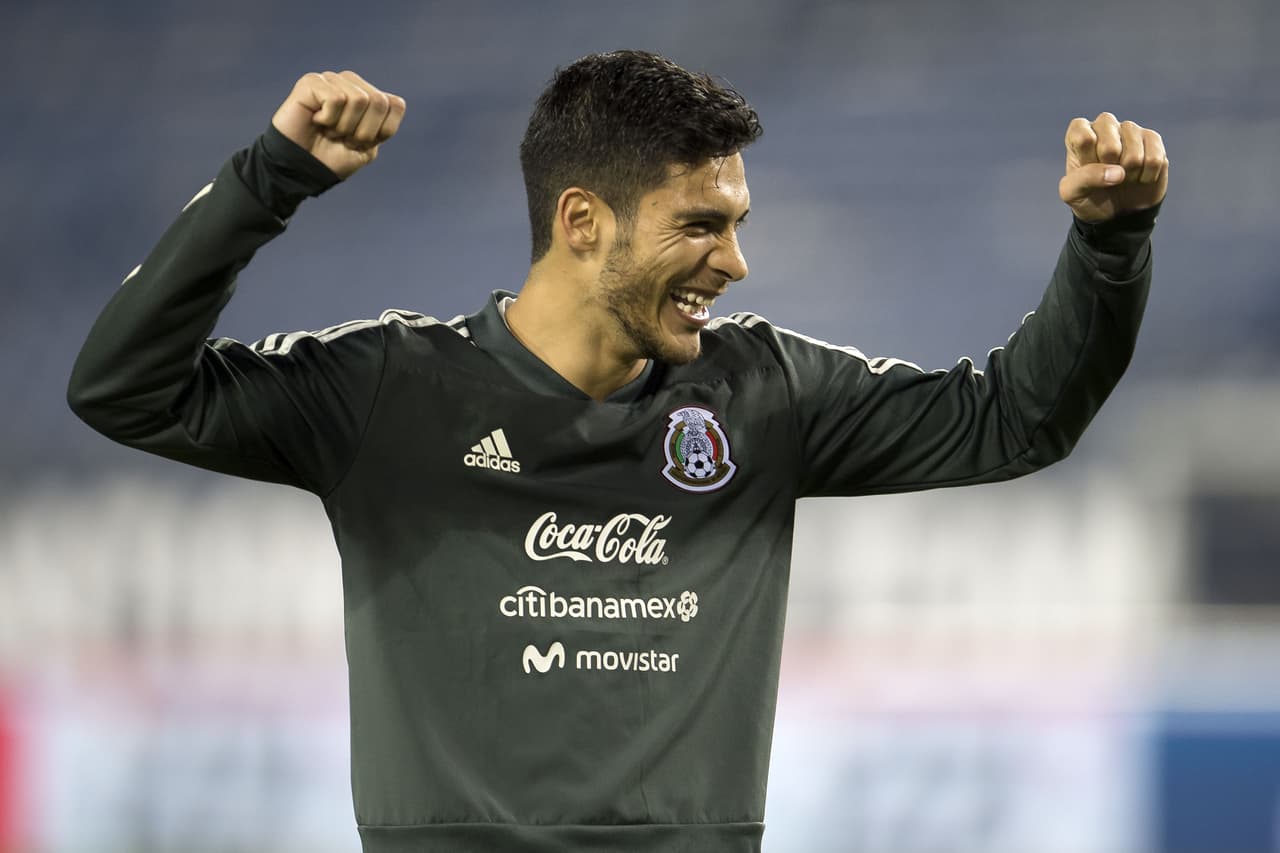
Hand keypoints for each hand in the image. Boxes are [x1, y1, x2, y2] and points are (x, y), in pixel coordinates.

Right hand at [271, 71, 405, 178]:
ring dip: (344, 126)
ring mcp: (331, 80)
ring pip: (359, 99)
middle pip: (379, 101)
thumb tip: (396, 100)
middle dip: (363, 131)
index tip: (360, 141)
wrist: (302, 168)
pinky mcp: (312, 81)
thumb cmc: (333, 158)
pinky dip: (329, 118)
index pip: (395, 105)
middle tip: (342, 137)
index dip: (380, 131)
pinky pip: (336, 98)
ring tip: (328, 130)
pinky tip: (316, 120)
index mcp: (369, 95)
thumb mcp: (368, 148)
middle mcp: (351, 83)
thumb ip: (385, 125)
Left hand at [1058, 112, 1167, 222]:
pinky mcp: (1153, 139)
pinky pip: (1154, 159)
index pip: (1083, 137)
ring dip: (1128, 174)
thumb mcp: (1073, 193)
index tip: (1085, 168)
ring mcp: (1131, 130)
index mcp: (1079, 132)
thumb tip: (1118, 172)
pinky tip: (1139, 176)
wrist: (1115, 211)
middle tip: (1105, 175)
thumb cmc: (1089, 197)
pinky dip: (1146, 176)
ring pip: (1134, 154)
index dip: (1087, 160)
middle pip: (1109, 147)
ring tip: (1122, 176)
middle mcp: (1105, 125)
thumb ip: (1085, 179)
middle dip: (1108, 170)